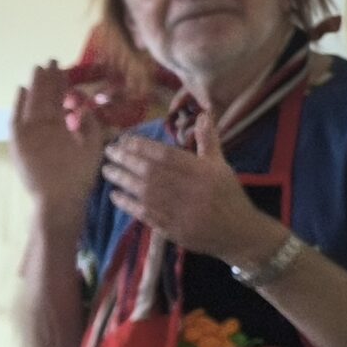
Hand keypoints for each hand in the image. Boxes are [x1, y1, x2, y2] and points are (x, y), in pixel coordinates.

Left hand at [12, 62, 106, 214]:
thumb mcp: (93, 148)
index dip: (58, 78)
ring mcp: (23, 134)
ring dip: (32, 87)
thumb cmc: (78, 177)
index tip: (59, 65)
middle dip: (44, 78)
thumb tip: (82, 108)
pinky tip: (20, 92)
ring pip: (27, 104)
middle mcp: (36, 125)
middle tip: (48, 62)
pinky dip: (18, 104)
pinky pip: (15, 118)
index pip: (56, 95)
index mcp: (57, 124)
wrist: (55, 202)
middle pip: (40, 95)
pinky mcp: (16, 144)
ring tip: (35, 72)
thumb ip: (89, 124)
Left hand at [100, 121, 282, 263]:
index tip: (125, 140)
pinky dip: (128, 204)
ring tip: (107, 170)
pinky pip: (146, 215)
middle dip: (127, 161)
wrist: (239, 233)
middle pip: (152, 173)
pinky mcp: (173, 230)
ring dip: (123, 180)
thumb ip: (208, 141)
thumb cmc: (228, 195)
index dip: (144, 147)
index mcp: (203, 172)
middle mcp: (190, 190)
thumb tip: (203, 114)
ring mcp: (180, 212)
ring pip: (146, 193)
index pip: (168, 156)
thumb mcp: (222, 166)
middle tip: (109, 151)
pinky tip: (115, 195)